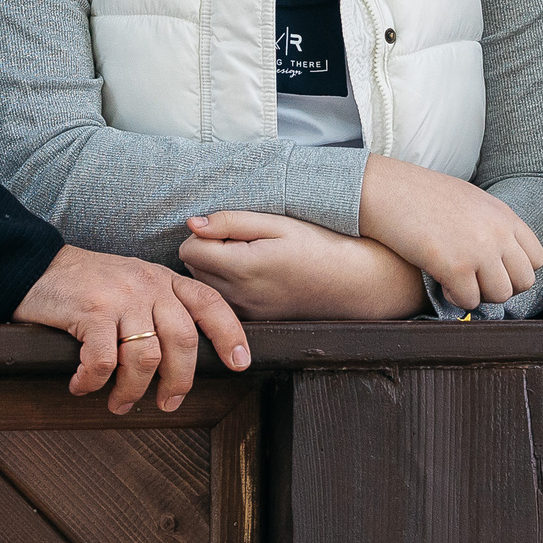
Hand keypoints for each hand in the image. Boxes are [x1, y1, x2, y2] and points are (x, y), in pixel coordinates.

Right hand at [11, 244, 251, 414]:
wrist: (37, 265)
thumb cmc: (87, 284)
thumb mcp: (133, 283)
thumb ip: (158, 307)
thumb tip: (180, 357)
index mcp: (163, 280)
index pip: (209, 304)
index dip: (230, 335)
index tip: (241, 363)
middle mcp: (149, 286)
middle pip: (183, 342)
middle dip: (180, 382)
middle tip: (168, 403)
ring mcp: (122, 298)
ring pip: (146, 358)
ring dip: (133, 391)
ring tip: (119, 402)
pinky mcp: (92, 311)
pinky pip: (103, 362)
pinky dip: (93, 383)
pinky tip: (81, 386)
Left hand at [179, 211, 426, 319]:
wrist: (353, 283)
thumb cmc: (320, 246)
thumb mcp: (277, 224)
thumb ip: (230, 222)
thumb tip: (192, 223)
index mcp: (242, 268)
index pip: (189, 249)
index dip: (205, 232)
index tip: (231, 227)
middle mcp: (238, 296)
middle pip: (192, 268)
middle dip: (208, 250)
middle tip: (243, 239)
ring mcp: (245, 312)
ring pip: (205, 286)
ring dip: (215, 268)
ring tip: (249, 255)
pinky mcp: (254, 320)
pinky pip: (223, 300)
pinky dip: (227, 286)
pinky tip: (255, 274)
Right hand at [357, 154, 542, 310]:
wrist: (388, 190)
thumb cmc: (423, 196)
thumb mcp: (471, 201)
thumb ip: (493, 226)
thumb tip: (503, 260)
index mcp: (504, 215)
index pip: (536, 258)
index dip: (516, 270)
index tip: (494, 270)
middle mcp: (498, 232)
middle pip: (524, 282)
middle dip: (500, 287)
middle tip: (476, 280)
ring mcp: (479, 250)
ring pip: (500, 295)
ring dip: (479, 294)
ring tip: (457, 280)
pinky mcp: (455, 266)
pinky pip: (470, 301)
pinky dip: (455, 298)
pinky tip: (441, 282)